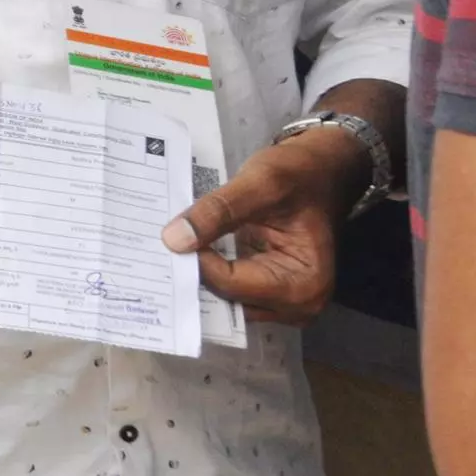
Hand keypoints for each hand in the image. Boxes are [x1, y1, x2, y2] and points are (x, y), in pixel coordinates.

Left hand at [162, 125, 362, 323]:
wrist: (322, 170)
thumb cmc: (300, 175)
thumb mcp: (260, 184)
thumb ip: (218, 211)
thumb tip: (173, 240)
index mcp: (302, 284)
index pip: (229, 283)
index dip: (196, 259)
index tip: (166, 234)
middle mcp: (296, 304)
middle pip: (225, 297)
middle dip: (192, 271)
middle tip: (154, 243)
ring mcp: (282, 301)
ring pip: (222, 295)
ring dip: (197, 271)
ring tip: (169, 242)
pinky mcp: (267, 289)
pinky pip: (228, 286)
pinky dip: (208, 267)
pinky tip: (186, 246)